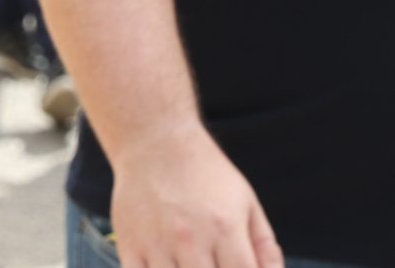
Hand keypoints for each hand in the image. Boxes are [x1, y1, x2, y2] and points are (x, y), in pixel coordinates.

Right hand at [109, 124, 283, 267]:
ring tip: (191, 265)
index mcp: (225, 228)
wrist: (154, 140)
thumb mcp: (246, 202)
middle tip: (213, 264)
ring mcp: (156, 243)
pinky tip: (168, 267)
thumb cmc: (206, 174)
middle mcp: (190, 238)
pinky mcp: (129, 245)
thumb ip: (264, 247)